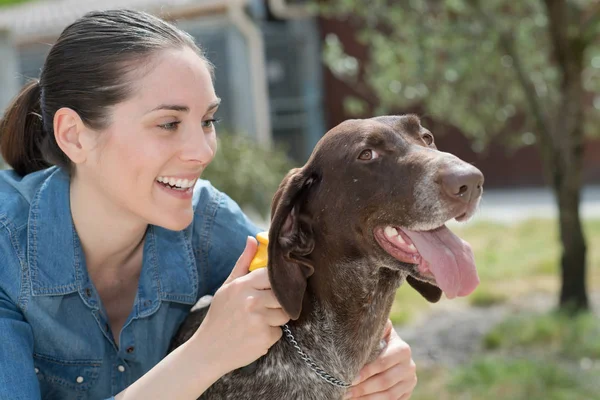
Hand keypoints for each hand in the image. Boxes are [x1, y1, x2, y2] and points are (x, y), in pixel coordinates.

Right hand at [192, 237, 289, 373]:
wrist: (208, 350)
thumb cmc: (219, 316)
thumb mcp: (227, 287)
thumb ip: (243, 263)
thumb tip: (253, 239)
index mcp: (242, 285)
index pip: (272, 275)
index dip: (276, 282)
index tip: (273, 288)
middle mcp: (251, 301)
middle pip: (283, 295)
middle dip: (277, 302)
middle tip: (264, 308)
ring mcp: (259, 320)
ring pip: (284, 314)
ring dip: (275, 319)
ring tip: (257, 322)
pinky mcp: (264, 338)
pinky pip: (279, 332)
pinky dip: (271, 335)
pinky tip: (255, 335)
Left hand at [344, 320, 416, 399]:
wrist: (391, 350)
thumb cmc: (378, 338)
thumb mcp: (379, 330)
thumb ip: (374, 327)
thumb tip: (360, 319)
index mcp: (402, 350)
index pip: (382, 363)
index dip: (365, 371)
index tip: (349, 377)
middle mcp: (409, 366)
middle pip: (384, 381)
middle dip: (363, 388)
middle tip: (345, 391)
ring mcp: (409, 382)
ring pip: (388, 395)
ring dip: (366, 398)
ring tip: (348, 397)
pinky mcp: (407, 393)